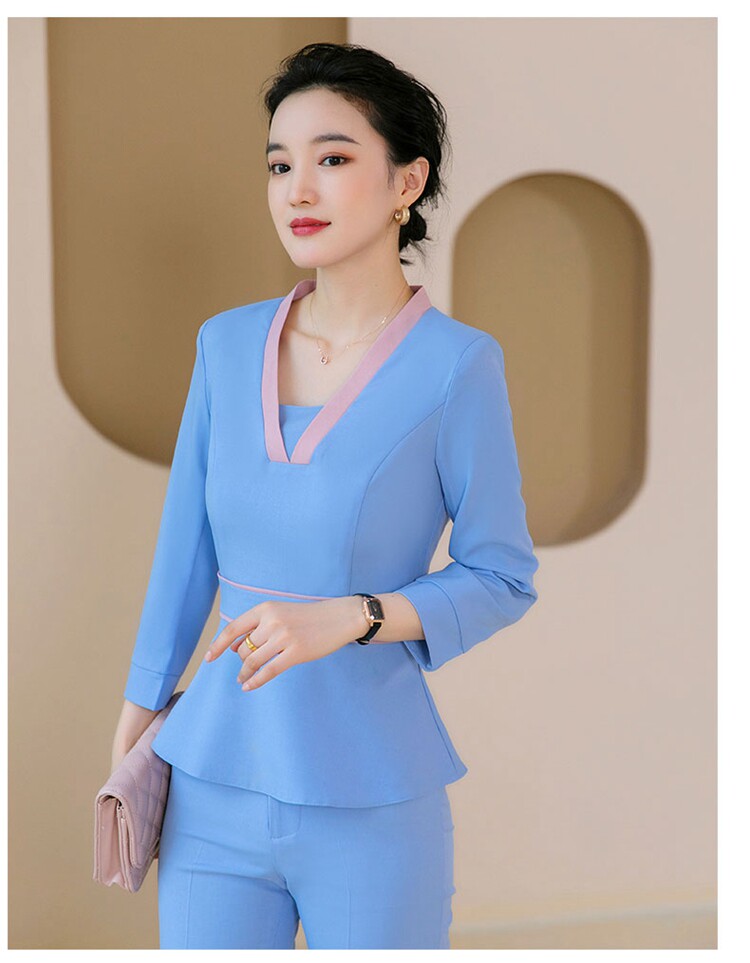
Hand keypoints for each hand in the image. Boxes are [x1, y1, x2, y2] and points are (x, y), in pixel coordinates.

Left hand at [204, 596, 366, 691]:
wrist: (338, 617)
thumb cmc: (307, 617)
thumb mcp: (280, 613)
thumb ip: (257, 627)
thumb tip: (232, 648)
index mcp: (266, 609)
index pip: (234, 628)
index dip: (218, 645)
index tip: (208, 658)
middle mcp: (272, 622)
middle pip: (244, 649)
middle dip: (241, 661)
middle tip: (244, 668)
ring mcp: (284, 638)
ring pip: (253, 661)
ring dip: (245, 673)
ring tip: (243, 680)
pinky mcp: (296, 653)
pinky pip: (268, 671)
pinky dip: (255, 681)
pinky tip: (248, 687)